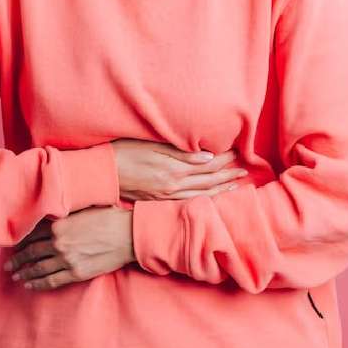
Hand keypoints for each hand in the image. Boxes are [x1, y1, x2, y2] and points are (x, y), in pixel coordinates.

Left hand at [3, 206, 134, 290]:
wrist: (127, 235)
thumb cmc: (108, 217)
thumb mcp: (83, 209)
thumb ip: (64, 214)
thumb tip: (52, 213)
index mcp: (59, 225)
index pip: (32, 234)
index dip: (20, 240)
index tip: (13, 245)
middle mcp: (59, 243)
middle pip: (31, 252)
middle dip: (18, 259)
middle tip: (8, 263)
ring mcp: (66, 260)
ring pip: (38, 268)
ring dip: (25, 273)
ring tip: (16, 276)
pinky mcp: (76, 273)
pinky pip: (52, 281)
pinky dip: (38, 284)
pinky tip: (31, 285)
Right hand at [111, 138, 248, 200]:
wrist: (103, 173)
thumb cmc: (124, 152)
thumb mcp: (151, 146)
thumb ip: (179, 152)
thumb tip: (207, 155)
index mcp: (172, 169)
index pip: (206, 164)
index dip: (223, 158)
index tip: (236, 151)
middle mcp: (173, 185)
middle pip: (207, 180)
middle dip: (227, 174)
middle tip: (244, 169)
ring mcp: (167, 195)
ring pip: (201, 193)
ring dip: (220, 188)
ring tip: (236, 184)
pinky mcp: (160, 200)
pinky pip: (188, 201)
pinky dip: (204, 198)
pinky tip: (212, 196)